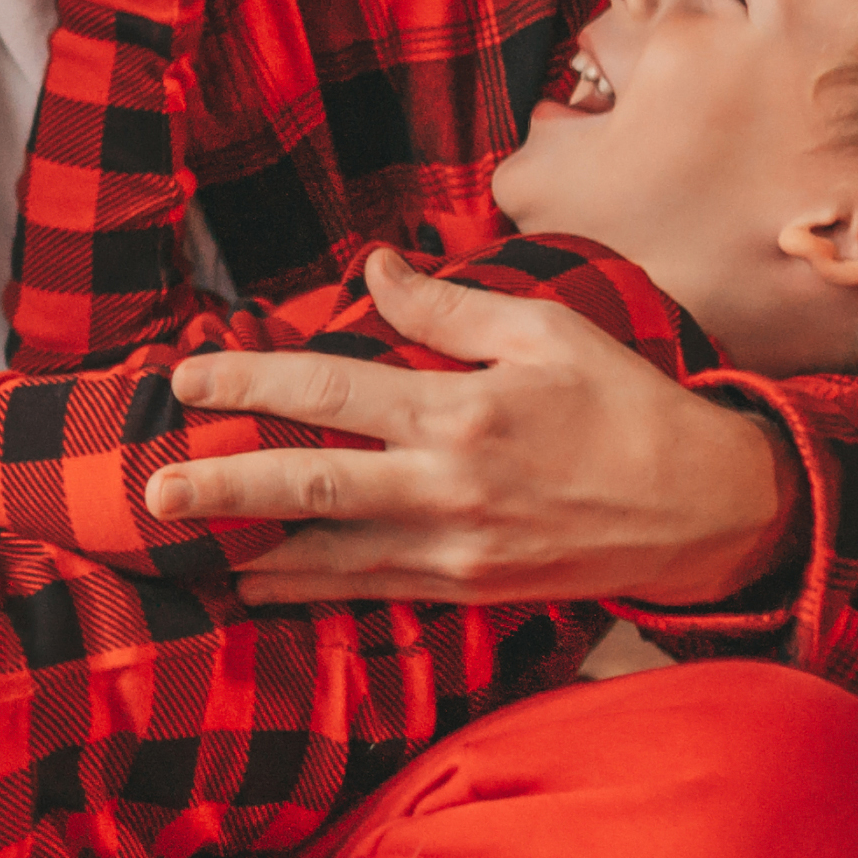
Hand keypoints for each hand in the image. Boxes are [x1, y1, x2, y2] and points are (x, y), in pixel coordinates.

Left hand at [140, 250, 799, 608]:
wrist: (705, 510)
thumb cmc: (627, 407)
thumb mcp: (546, 333)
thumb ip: (449, 308)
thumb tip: (377, 266)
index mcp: (462, 415)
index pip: (332, 395)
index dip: (251, 384)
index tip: (187, 381)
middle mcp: (449, 489)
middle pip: (313, 488)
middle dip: (225, 490)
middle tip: (152, 493)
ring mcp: (456, 550)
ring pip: (330, 555)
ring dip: (251, 551)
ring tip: (180, 549)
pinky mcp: (468, 591)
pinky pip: (370, 590)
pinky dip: (308, 590)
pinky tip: (258, 585)